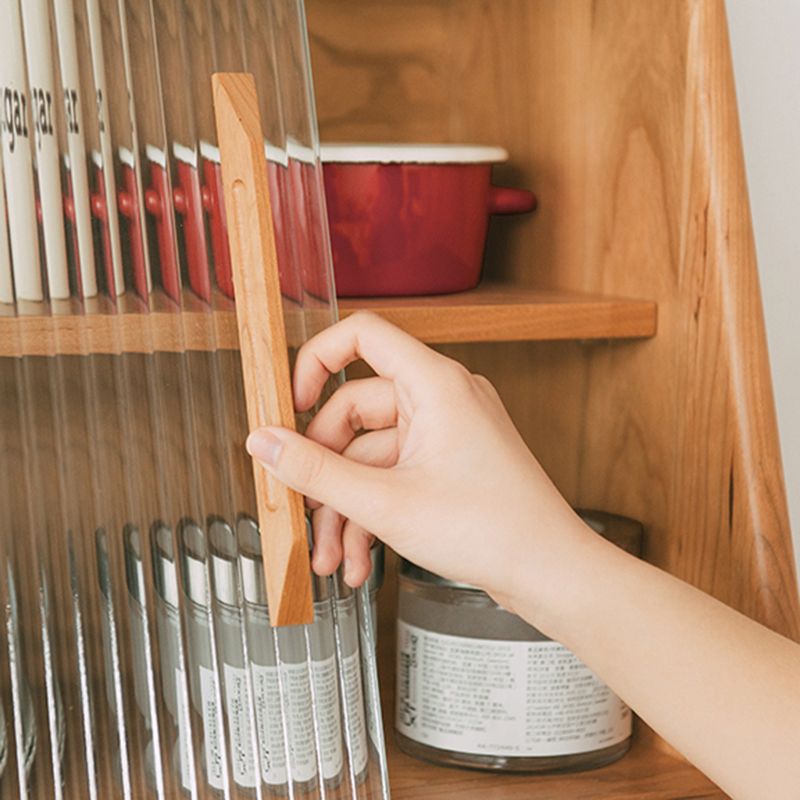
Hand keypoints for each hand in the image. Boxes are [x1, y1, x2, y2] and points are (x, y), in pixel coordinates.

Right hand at [247, 312, 590, 615]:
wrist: (550, 574)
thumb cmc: (492, 531)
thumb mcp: (386, 503)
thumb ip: (316, 471)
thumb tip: (263, 442)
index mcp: (435, 384)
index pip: (362, 335)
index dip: (316, 362)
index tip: (290, 407)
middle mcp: (442, 398)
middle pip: (354, 412)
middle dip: (325, 474)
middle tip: (304, 515)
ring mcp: (446, 432)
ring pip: (371, 455)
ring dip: (346, 508)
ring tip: (333, 560)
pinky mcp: (448, 463)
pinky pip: (394, 474)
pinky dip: (372, 513)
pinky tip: (360, 560)